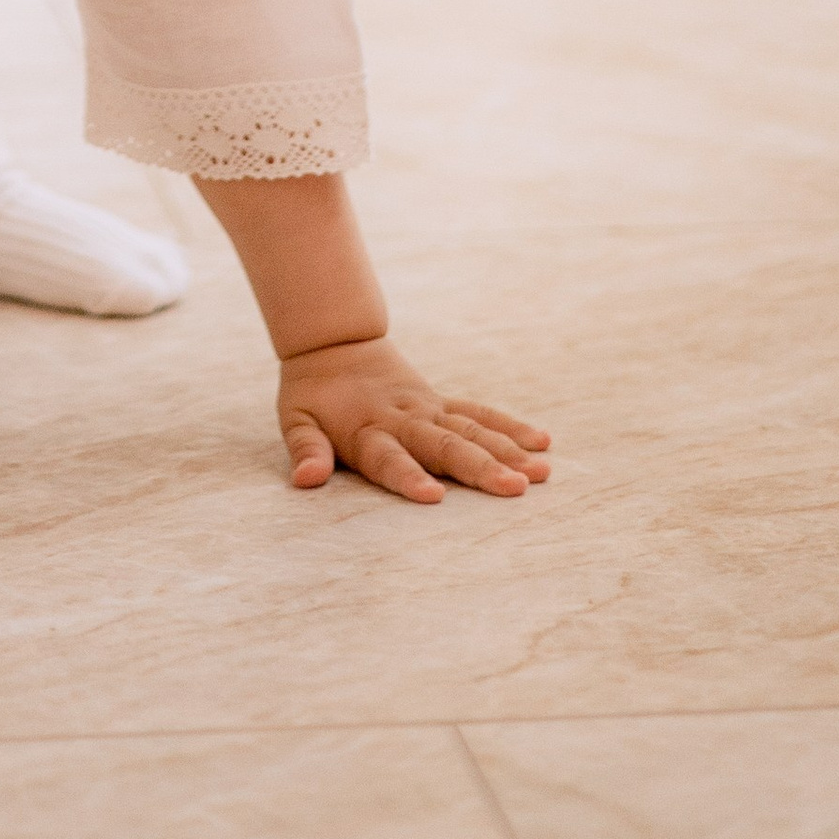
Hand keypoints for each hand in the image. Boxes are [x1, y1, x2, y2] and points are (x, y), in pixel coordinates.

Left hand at [277, 335, 549, 503]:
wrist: (334, 342)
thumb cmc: (312, 395)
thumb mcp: (296, 421)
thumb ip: (306, 451)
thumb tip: (304, 482)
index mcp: (367, 429)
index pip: (388, 459)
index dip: (408, 478)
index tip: (434, 497)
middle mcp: (404, 419)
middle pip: (444, 445)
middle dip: (480, 468)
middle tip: (515, 488)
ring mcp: (428, 408)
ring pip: (472, 429)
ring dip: (507, 451)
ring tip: (542, 473)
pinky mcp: (442, 401)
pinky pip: (480, 414)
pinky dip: (510, 427)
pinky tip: (542, 442)